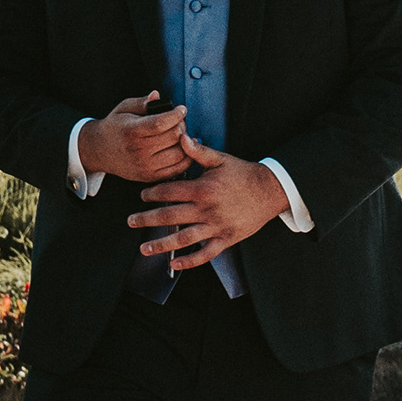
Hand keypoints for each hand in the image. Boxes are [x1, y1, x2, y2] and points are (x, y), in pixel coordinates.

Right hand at [77, 92, 190, 183]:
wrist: (100, 151)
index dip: (176, 115)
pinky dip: (185, 157)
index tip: (181, 109)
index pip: (160, 123)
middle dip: (181, 125)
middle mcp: (138, 150)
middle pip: (172, 137)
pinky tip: (183, 146)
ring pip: (179, 153)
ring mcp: (145, 166)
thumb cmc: (115, 127)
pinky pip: (177, 168)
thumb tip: (156, 95)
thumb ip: (142, 102)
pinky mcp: (150, 176)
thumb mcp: (124, 109)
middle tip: (179, 120)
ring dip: (185, 141)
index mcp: (131, 131)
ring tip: (179, 133)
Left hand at [129, 137, 289, 272]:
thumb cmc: (243, 174)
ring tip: (144, 249)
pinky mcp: (226, 239)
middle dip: (147, 219)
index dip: (152, 193)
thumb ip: (198, 151)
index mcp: (202, 189)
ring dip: (161, 245)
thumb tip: (180, 136)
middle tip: (131, 221)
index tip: (142, 195)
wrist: (270, 190)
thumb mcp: (220, 159)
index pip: (169, 192)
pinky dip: (189, 261)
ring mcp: (216, 227)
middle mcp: (206, 210)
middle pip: (170, 216)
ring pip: (184, 239)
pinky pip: (205, 254)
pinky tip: (174, 263)